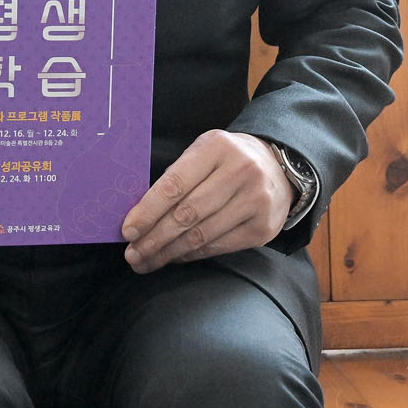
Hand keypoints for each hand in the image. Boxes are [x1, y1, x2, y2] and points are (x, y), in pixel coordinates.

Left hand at [120, 129, 293, 272]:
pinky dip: (191, 255)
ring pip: (201, 235)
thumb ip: (176, 176)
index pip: (174, 184)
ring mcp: (255, 201)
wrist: (279, 166)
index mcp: (216, 147)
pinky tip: (174, 257)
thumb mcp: (203, 152)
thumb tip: (139, 214)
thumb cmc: (227, 161)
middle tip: (132, 254)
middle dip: (154, 238)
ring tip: (146, 261)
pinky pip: (218, 247)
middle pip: (186, 214)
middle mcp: (240, 172)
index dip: (148, 211)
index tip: (128, 230)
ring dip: (168, 252)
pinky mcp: (263, 228)